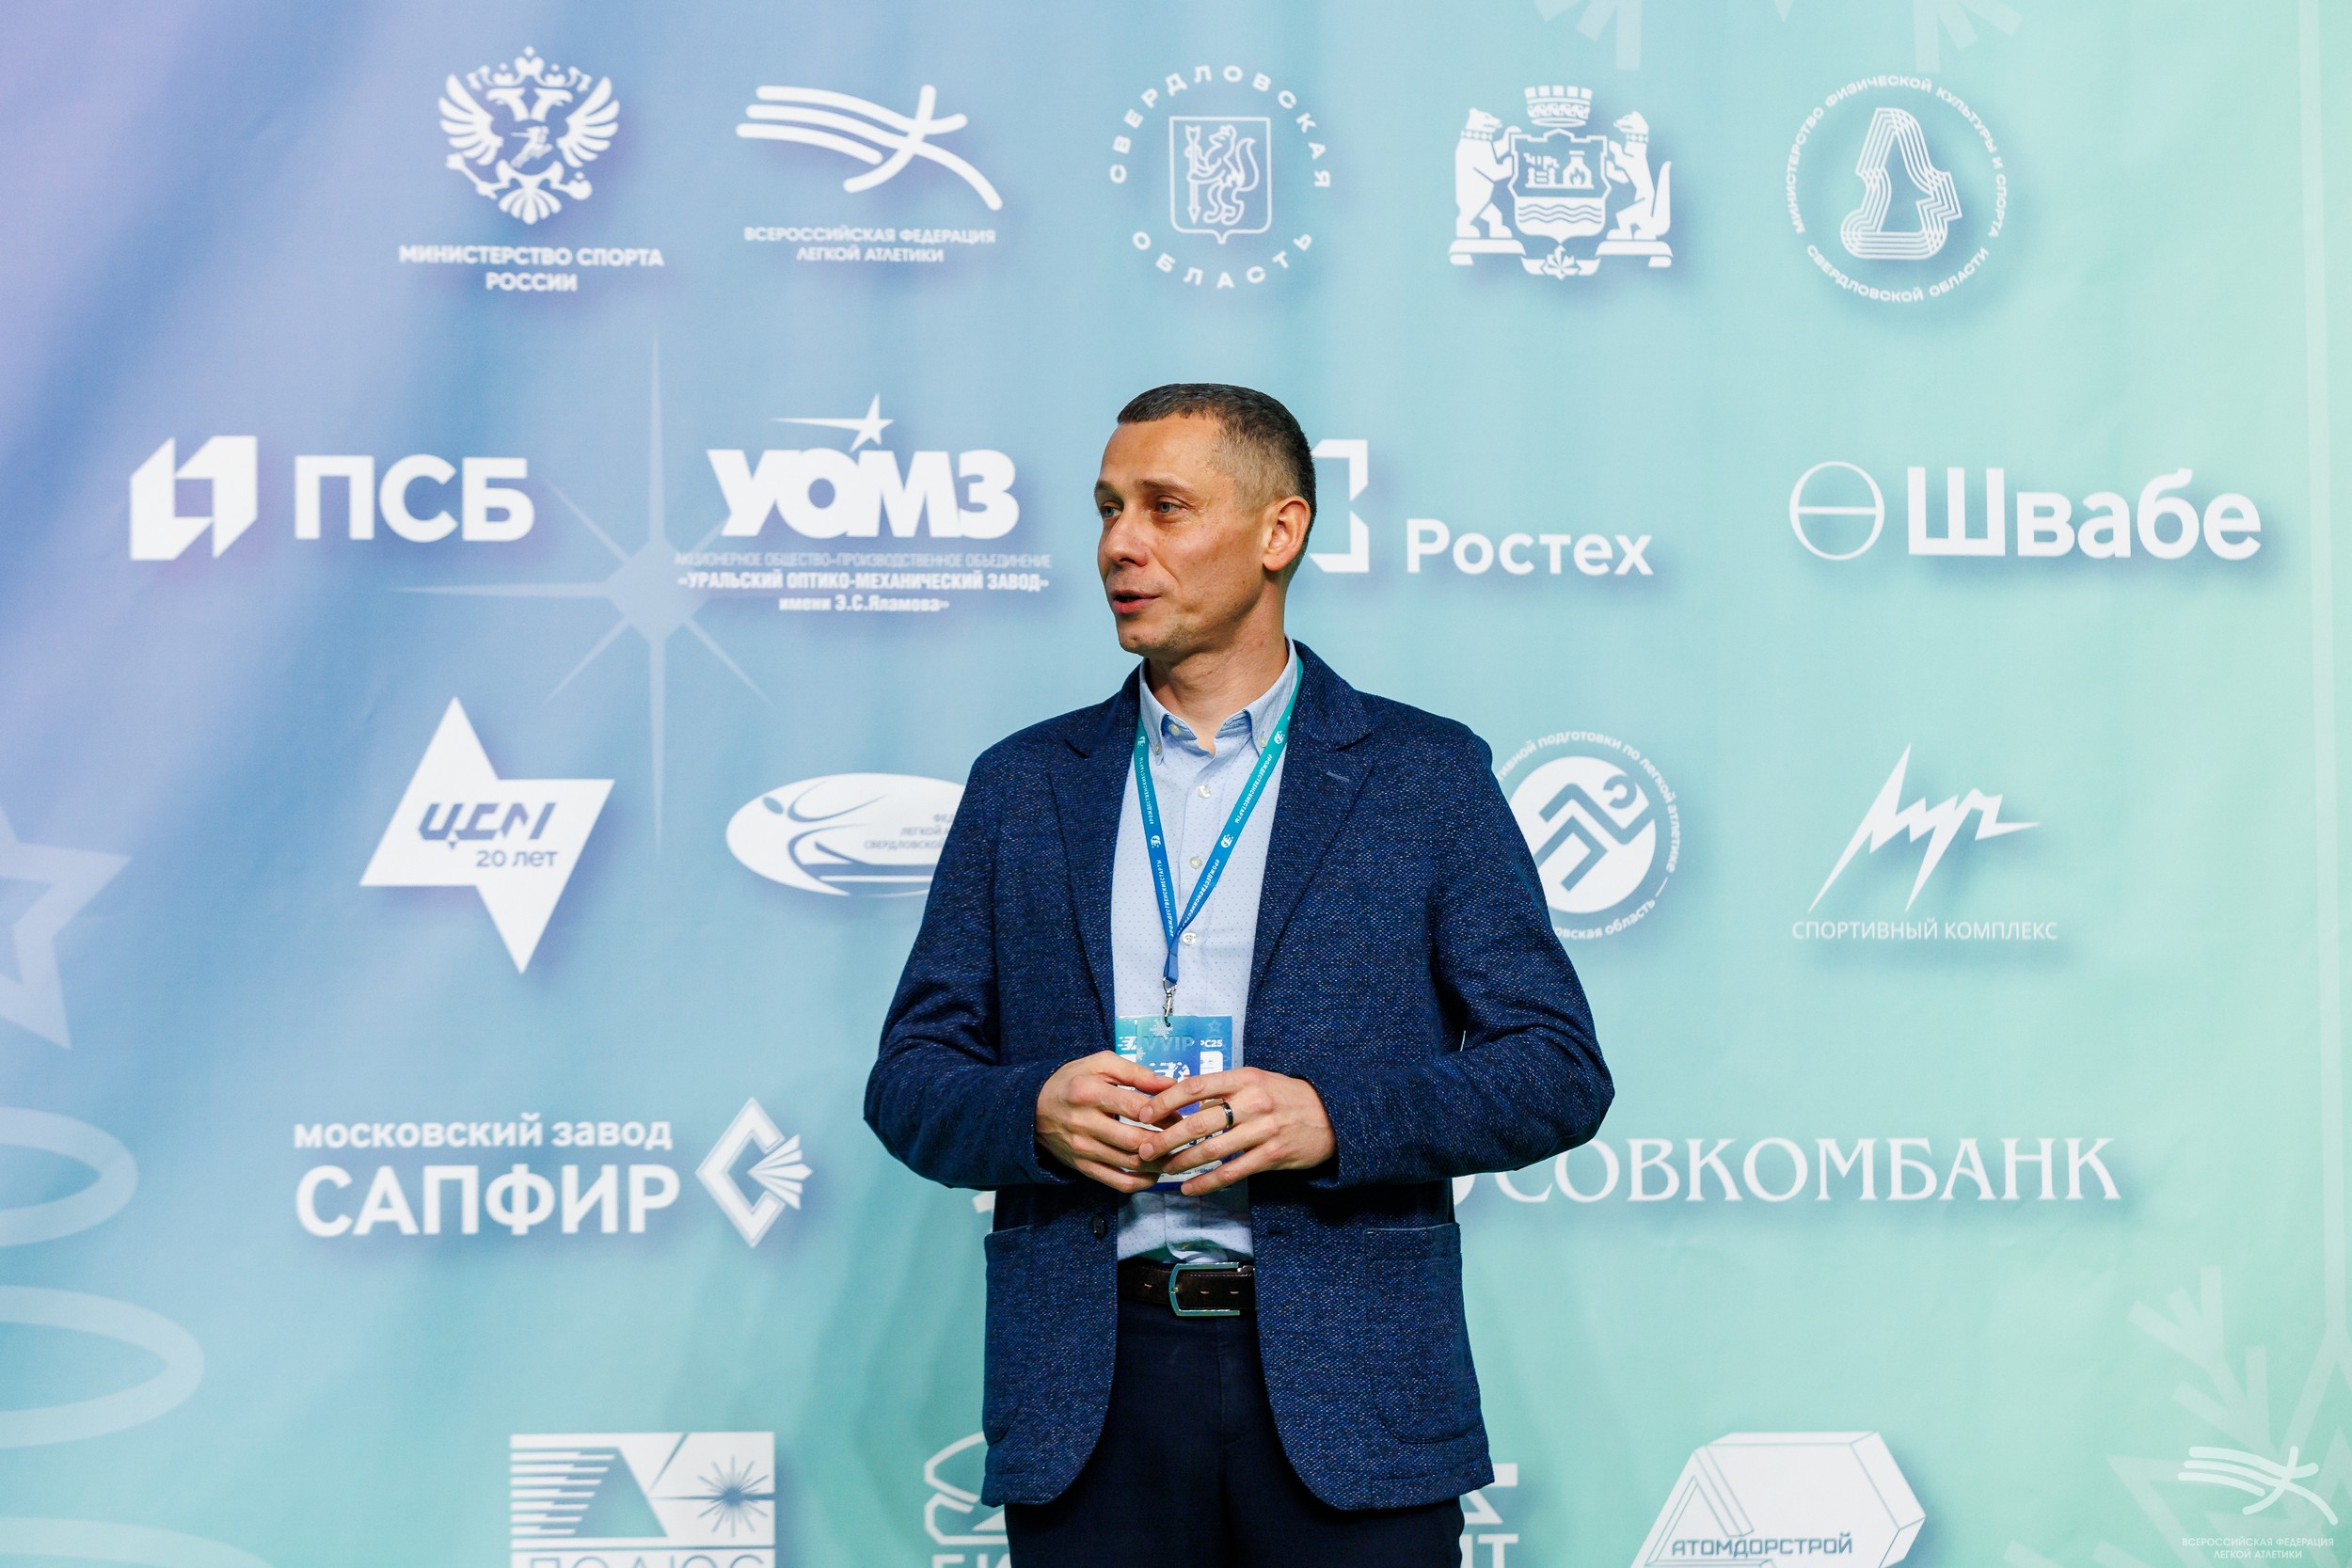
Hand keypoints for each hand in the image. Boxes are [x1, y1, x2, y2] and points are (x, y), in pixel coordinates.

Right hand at [1035, 1051, 1177, 1193]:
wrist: (1032, 1108)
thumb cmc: (1072, 1081)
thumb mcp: (1100, 1064)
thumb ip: (1136, 1073)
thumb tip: (1171, 1083)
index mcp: (1090, 1093)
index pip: (1136, 1109)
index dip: (1165, 1114)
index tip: (1182, 1114)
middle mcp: (1085, 1124)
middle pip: (1135, 1140)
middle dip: (1166, 1142)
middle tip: (1185, 1139)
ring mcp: (1083, 1149)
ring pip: (1129, 1164)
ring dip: (1159, 1164)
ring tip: (1177, 1156)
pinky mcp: (1082, 1167)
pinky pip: (1116, 1182)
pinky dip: (1140, 1182)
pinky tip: (1155, 1174)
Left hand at [1131, 1067, 1335, 1195]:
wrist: (1332, 1116)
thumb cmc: (1286, 1097)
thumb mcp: (1257, 1081)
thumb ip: (1223, 1091)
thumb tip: (1184, 1105)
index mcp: (1244, 1078)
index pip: (1195, 1086)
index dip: (1165, 1101)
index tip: (1144, 1113)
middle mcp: (1253, 1101)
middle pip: (1198, 1122)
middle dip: (1165, 1138)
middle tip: (1143, 1149)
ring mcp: (1264, 1130)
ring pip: (1212, 1150)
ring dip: (1182, 1162)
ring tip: (1163, 1170)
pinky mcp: (1273, 1155)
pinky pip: (1233, 1172)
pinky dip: (1207, 1182)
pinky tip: (1189, 1188)